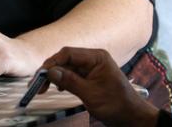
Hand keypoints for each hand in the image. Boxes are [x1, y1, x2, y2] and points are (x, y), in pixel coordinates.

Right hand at [39, 47, 159, 126]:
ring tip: (46, 88)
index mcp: (97, 57)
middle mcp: (94, 59)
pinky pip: (73, 74)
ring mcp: (92, 67)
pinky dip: (64, 80)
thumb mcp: (90, 94)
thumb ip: (70, 81)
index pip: (68, 53)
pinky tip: (60, 88)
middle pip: (66, 59)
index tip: (41, 74)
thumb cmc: (117, 105)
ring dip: (57, 76)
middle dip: (52, 70)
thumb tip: (51, 72)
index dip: (52, 62)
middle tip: (39, 84)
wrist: (132, 118)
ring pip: (68, 67)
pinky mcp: (90, 76)